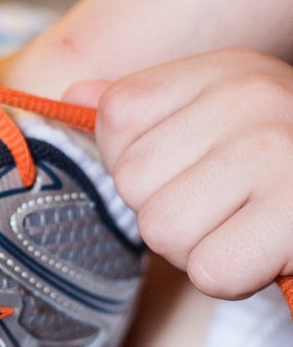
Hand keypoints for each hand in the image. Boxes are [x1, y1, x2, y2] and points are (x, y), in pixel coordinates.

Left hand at [65, 48, 292, 298]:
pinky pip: (210, 270)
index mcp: (223, 70)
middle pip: (132, 182)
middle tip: (231, 206)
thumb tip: (75, 93)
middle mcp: (250, 98)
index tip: (197, 167)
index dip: (141, 162)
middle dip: (171, 211)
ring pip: (162, 230)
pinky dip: (235, 277)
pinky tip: (270, 251)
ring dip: (200, 246)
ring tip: (250, 227)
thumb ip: (147, 108)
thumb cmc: (289, 164)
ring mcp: (277, 153)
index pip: (115, 118)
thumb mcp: (223, 116)